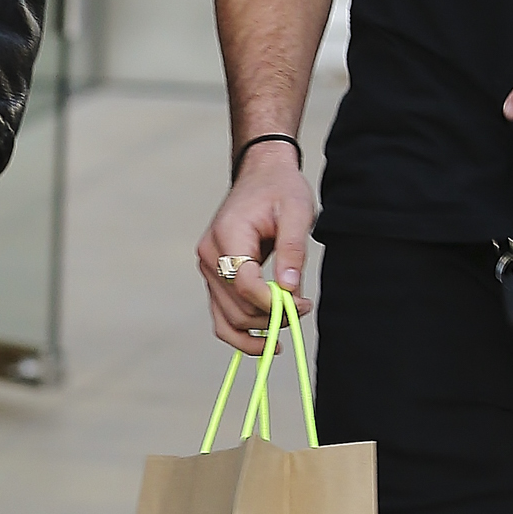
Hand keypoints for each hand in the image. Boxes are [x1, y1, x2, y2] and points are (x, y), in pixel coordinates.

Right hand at [195, 144, 316, 352]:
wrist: (261, 174)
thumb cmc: (280, 189)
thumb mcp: (297, 211)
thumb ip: (293, 250)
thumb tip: (290, 291)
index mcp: (227, 235)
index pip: (244, 284)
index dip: (272, 302)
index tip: (303, 304)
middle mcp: (209, 255)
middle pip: (236, 306)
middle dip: (271, 316)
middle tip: (304, 307)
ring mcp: (207, 267)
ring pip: (226, 319)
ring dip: (258, 331)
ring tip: (288, 325)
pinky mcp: (213, 276)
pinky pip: (221, 315)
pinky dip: (241, 333)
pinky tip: (265, 339)